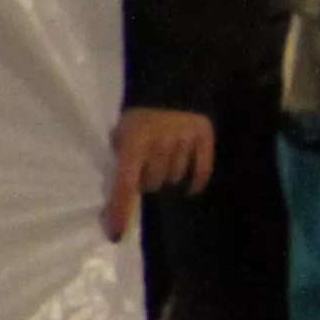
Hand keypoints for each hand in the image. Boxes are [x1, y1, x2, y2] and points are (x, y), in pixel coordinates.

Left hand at [105, 104, 213, 239]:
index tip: (116, 234)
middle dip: (147, 179)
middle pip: (152, 184)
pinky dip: (195, 181)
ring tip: (163, 158)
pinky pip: (202, 170)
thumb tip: (114, 201)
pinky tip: (190, 186)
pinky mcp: (204, 138)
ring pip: (175, 178)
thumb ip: (120, 161)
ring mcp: (184, 141)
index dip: (119, 210)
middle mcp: (159, 144)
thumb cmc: (139, 115)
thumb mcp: (120, 133)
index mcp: (132, 143)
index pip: (123, 184)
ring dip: (168, 175)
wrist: (171, 84)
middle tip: (146, 165)